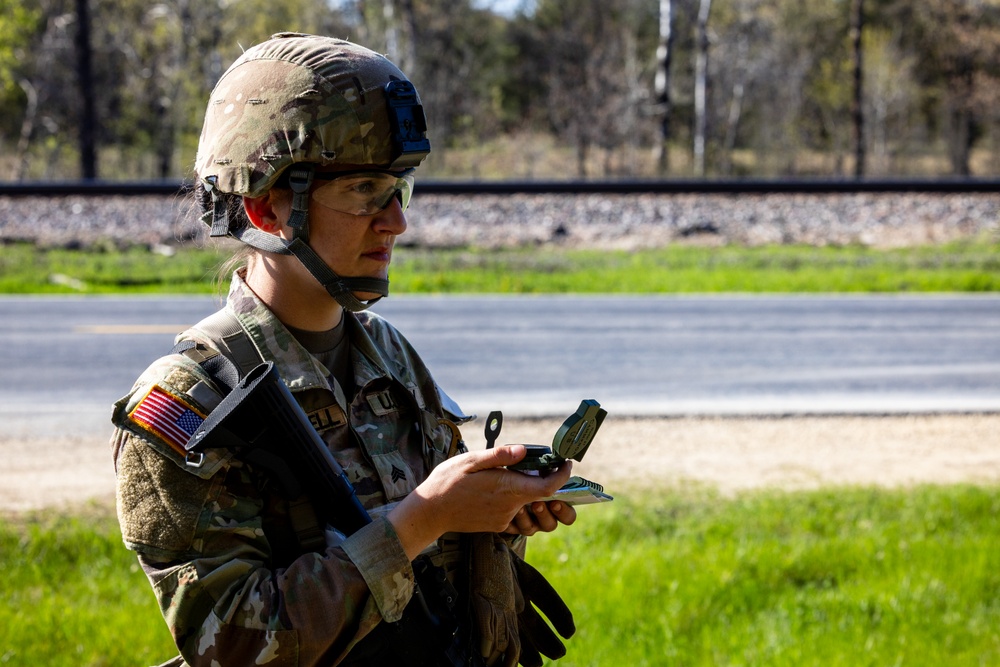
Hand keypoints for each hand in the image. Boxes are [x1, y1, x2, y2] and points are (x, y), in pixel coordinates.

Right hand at [389, 445, 572, 558]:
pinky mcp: (497, 525)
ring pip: (530, 507)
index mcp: (507, 488)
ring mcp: (504, 519)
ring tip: (518, 477)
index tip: (565, 464)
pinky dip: (517, 502)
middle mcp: (510, 507)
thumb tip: (524, 451)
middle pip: (543, 497)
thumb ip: (499, 456)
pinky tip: (501, 491)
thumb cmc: (447, 482)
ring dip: (532, 494)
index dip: (562, 476)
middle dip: (548, 482)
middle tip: (541, 466)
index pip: (548, 487)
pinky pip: (516, 515)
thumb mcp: (471, 460)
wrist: (429, 512)